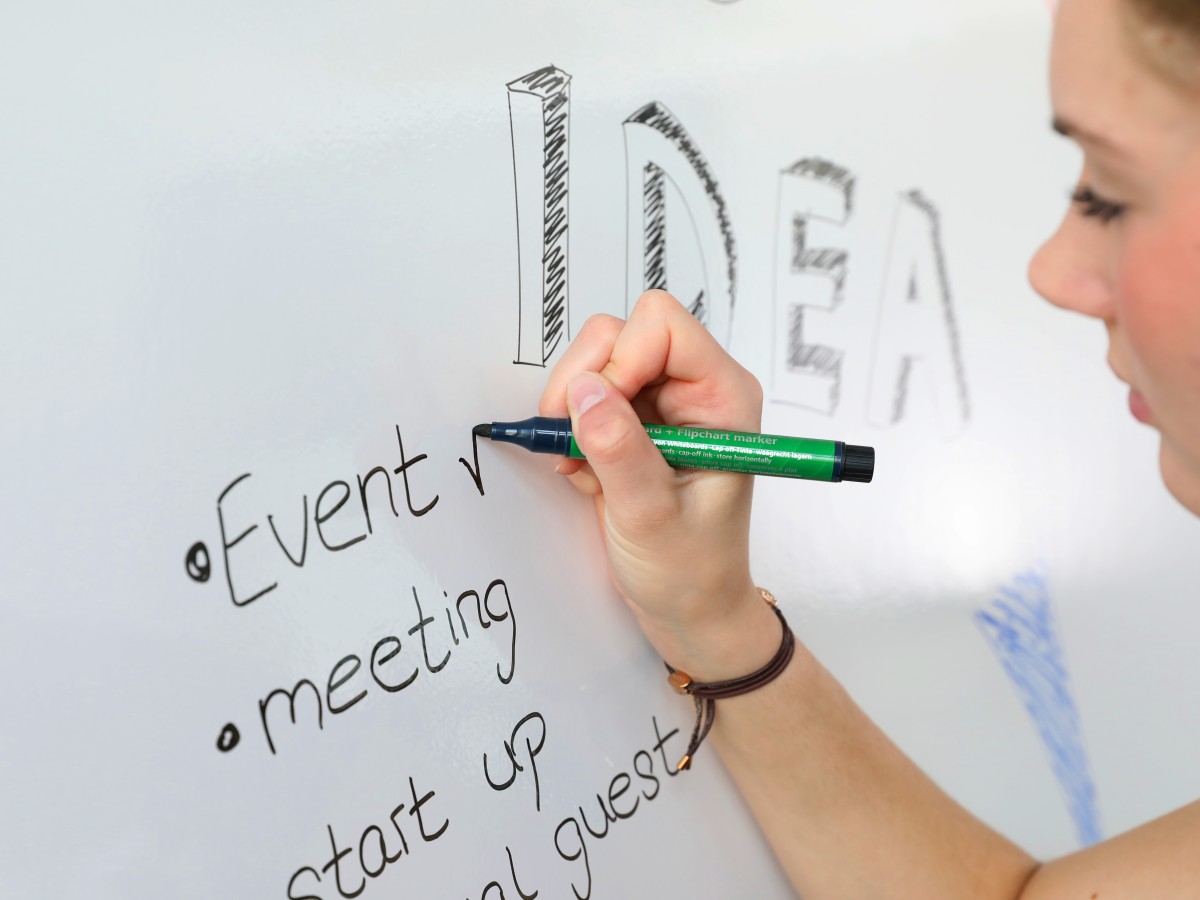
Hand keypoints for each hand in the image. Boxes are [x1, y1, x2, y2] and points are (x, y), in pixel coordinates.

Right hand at [539, 291, 778, 677]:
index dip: (619, 360)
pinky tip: (586, 475)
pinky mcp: (633, 422)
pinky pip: (583, 397)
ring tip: (581, 466)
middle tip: (573, 442)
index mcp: (722, 395)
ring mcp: (661, 403)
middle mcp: (694, 388)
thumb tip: (582, 393)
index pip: (661, 324)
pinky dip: (570, 432)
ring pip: (594, 362)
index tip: (600, 417)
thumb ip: (619, 450)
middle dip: (583, 383)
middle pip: (619, 334)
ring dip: (571, 410)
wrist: (690, 610)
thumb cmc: (691, 571)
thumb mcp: (651, 516)